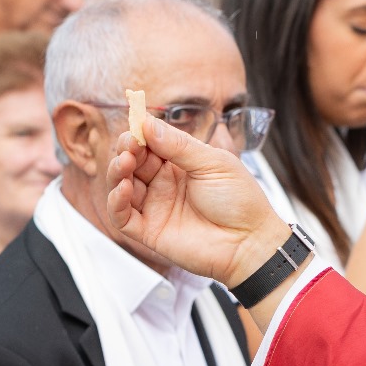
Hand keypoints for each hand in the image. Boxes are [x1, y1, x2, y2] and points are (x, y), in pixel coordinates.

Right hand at [106, 115, 290, 288]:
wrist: (250, 242)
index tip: (137, 124)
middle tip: (130, 145)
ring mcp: (155, 207)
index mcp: (180, 164)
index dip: (141, 134)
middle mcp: (163, 184)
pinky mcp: (149, 231)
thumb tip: (149, 124)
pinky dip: (116, 202)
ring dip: (117, 172)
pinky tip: (124, 189)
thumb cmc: (240, 202)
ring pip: (122, 186)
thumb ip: (179, 145)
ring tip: (124, 163)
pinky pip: (122, 217)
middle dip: (127, 150)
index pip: (150, 143)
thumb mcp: (213, 163)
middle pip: (132, 162)